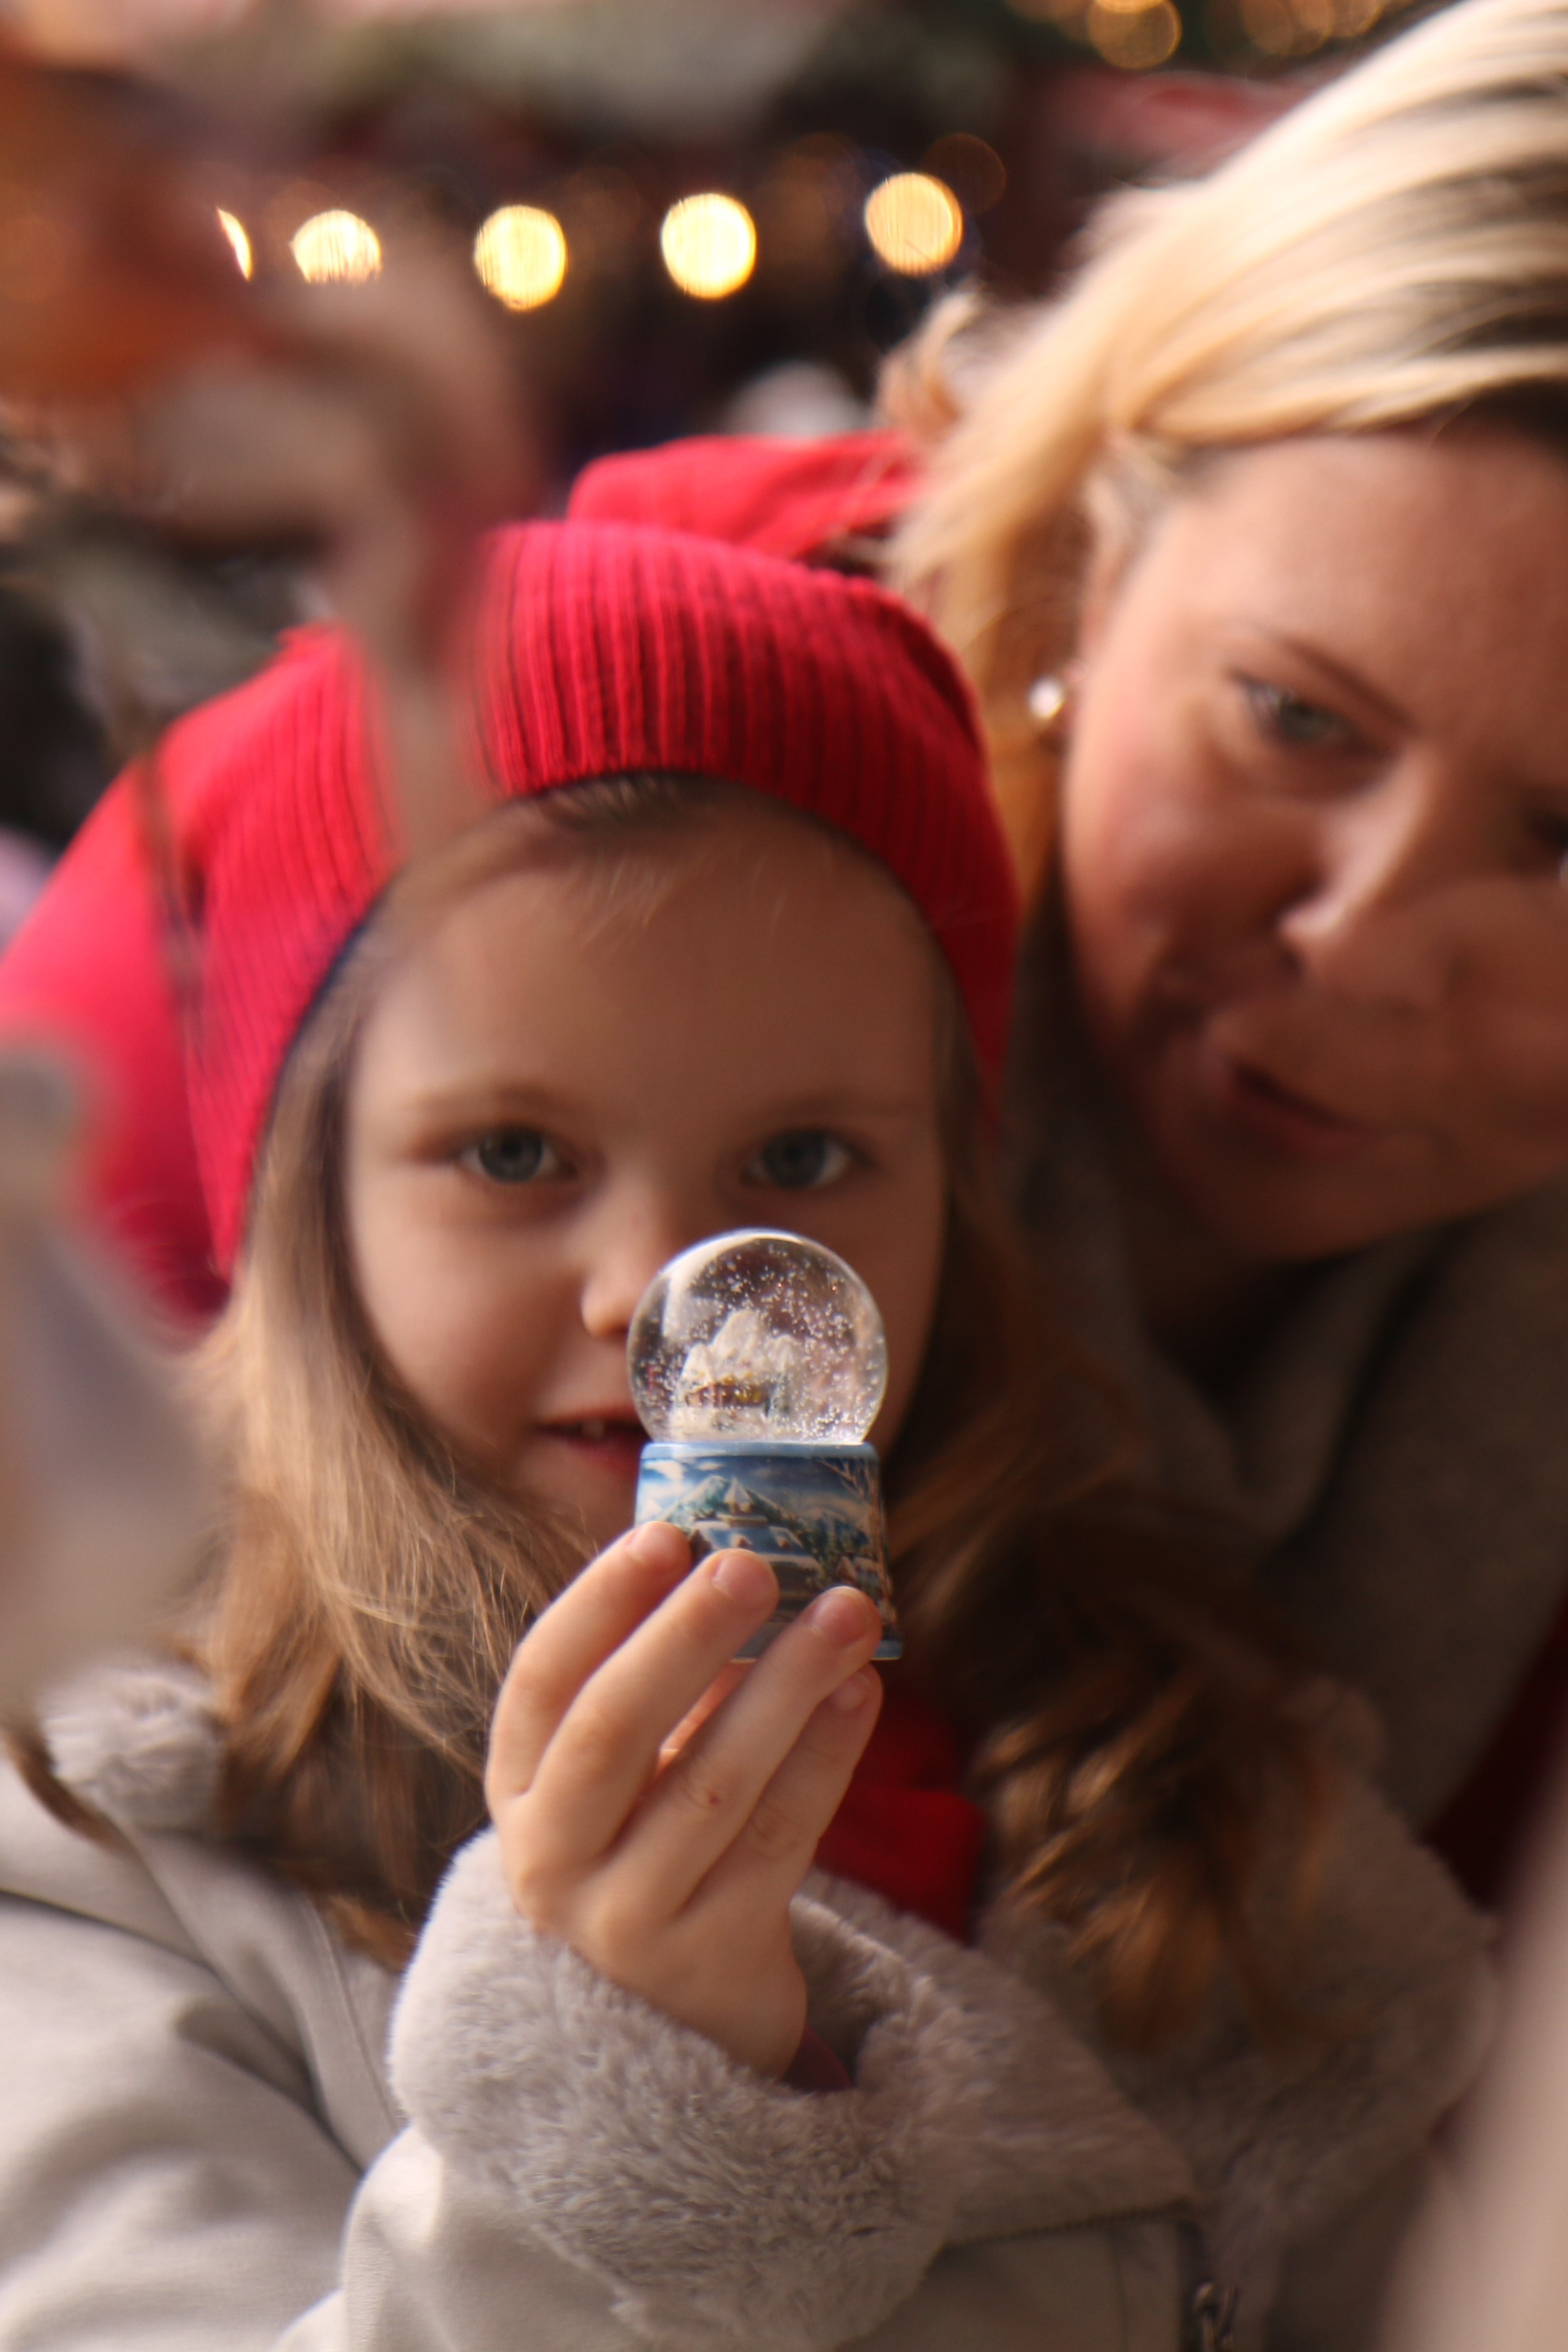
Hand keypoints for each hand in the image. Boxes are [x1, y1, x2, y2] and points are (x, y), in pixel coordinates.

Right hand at [485, 1522, 884, 2078]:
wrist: (672, 2031)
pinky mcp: (710, 1959)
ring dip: (786, 1686)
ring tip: (847, 1611)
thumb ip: (664, 1681)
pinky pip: (779, 1839)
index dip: (598, 1603)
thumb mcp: (624, 1778)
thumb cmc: (652, 1852)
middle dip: (687, 1637)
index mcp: (522, 1791)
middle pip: (614, 1731)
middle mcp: (552, 1859)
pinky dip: (826, 1757)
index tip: (664, 1534)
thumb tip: (738, 1554)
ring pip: (712, 1785)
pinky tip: (861, 1692)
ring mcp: (626, 1920)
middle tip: (753, 1561)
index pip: (541, 1683)